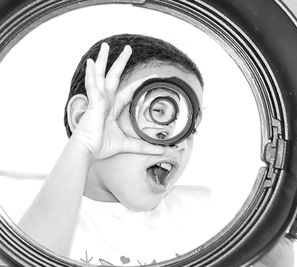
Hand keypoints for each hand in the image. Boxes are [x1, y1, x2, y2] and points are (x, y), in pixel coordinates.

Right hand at [73, 42, 163, 158]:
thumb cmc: (101, 146)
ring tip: (105, 46)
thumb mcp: (127, 145)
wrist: (88, 150)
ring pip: (102, 75)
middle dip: (121, 61)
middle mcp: (105, 100)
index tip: (151, 76)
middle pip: (114, 76)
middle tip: (127, 48)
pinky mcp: (93, 102)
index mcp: (112, 107)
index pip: (128, 90)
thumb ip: (143, 147)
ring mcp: (98, 100)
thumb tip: (161, 151)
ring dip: (104, 60)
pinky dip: (91, 73)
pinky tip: (92, 62)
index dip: (139, 82)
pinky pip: (92, 85)